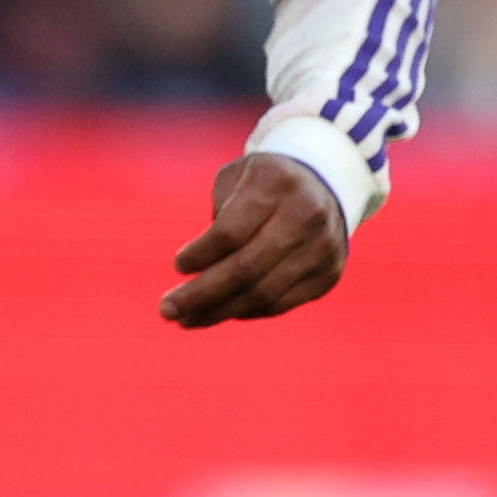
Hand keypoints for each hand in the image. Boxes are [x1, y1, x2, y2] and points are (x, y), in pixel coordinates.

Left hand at [159, 153, 347, 326]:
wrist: (327, 181)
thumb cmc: (264, 182)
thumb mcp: (237, 178)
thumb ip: (218, 219)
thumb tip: (196, 273)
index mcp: (276, 184)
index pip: (231, 232)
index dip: (200, 255)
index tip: (178, 266)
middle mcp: (306, 216)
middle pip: (247, 269)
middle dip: (201, 295)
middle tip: (167, 310)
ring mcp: (322, 248)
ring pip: (263, 293)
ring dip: (219, 312)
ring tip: (186, 319)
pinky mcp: (329, 274)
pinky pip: (280, 303)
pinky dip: (246, 312)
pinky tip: (220, 312)